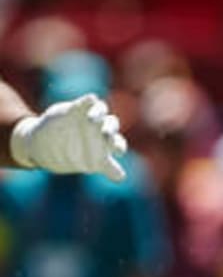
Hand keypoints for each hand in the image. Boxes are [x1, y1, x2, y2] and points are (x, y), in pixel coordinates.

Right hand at [10, 94, 126, 181]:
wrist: (46, 144)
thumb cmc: (72, 156)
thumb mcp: (90, 164)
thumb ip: (107, 167)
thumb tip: (122, 177)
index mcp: (107, 144)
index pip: (118, 143)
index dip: (119, 147)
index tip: (117, 153)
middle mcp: (101, 128)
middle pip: (111, 124)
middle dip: (110, 129)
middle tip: (106, 136)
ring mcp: (90, 117)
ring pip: (101, 110)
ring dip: (98, 113)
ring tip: (91, 119)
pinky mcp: (77, 108)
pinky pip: (86, 101)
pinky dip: (89, 100)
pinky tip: (90, 99)